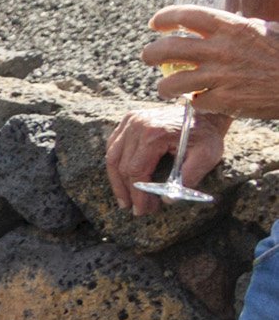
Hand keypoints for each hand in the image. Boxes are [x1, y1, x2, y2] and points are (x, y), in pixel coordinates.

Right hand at [107, 106, 225, 213]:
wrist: (205, 110)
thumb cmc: (206, 134)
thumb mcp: (207, 156)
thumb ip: (189, 177)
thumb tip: (167, 199)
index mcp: (153, 134)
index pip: (136, 170)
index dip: (138, 193)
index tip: (142, 209)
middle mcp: (136, 125)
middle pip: (121, 165)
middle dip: (127, 191)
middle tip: (136, 209)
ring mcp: (130, 121)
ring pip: (112, 156)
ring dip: (116, 180)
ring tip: (124, 199)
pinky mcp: (128, 120)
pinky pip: (113, 145)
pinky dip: (115, 163)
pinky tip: (122, 178)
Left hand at [143, 5, 278, 119]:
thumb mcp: (265, 30)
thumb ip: (239, 28)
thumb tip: (223, 24)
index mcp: (231, 26)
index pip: (185, 15)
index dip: (164, 18)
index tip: (155, 24)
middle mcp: (221, 50)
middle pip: (167, 49)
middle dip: (149, 53)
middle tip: (147, 57)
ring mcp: (221, 77)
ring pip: (172, 82)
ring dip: (164, 85)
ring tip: (165, 87)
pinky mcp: (226, 102)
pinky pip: (196, 103)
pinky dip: (195, 103)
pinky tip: (198, 101)